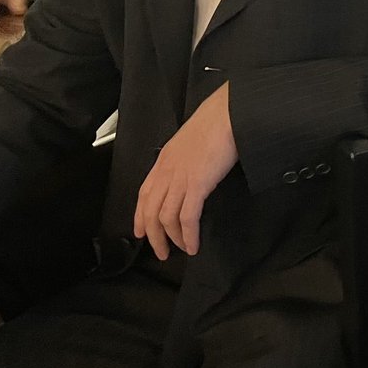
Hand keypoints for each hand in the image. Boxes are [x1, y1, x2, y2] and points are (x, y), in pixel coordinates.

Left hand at [134, 83, 236, 259]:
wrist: (227, 114)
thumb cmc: (214, 124)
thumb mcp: (189, 143)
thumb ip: (183, 160)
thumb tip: (188, 174)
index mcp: (164, 161)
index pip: (144, 194)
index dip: (140, 216)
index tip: (140, 232)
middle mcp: (167, 171)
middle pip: (151, 210)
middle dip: (154, 236)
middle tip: (161, 252)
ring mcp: (181, 178)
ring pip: (166, 217)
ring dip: (172, 238)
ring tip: (181, 250)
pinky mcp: (197, 184)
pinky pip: (187, 217)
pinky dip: (188, 234)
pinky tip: (193, 244)